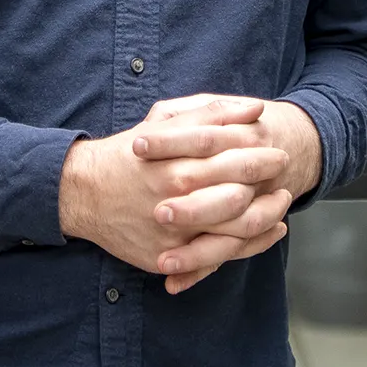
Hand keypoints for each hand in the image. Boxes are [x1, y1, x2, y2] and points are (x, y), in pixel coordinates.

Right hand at [59, 98, 292, 292]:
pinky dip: (251, 246)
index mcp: (176, 163)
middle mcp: (176, 198)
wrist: (83, 194)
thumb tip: (253, 109)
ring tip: (283, 201)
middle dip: (267, 184)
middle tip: (283, 171)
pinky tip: (270, 231)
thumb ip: (208, 114)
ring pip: (235, 230)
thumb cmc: (127, 155)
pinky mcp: (168, 257)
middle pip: (238, 195)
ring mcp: (172, 232)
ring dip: (267, 216)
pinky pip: (218, 257)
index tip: (276, 148)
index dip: (259, 153)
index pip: (231, 157)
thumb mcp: (162, 122)